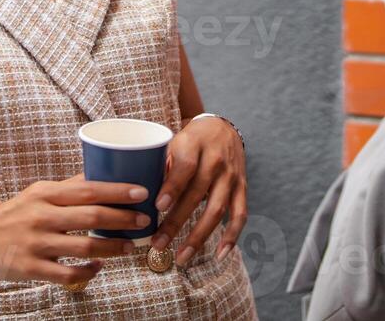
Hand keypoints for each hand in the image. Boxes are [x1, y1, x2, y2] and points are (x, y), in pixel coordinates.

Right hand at [0, 174, 147, 285]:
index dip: (117, 191)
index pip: (88, 189)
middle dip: (123, 220)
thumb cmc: (10, 214)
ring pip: (84, 247)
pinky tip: (99, 267)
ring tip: (129, 247)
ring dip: (112, 248)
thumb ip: (66, 189)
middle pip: (92, 216)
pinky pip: (67, 273)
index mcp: (44, 194)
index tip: (142, 192)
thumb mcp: (36, 194)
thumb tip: (100, 176)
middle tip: (144, 221)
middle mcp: (42, 216)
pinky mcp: (31, 268)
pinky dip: (88, 271)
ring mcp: (36, 243)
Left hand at [150, 116, 247, 266]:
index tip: (158, 207)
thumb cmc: (189, 140)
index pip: (185, 167)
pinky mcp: (242, 187)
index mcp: (194, 144)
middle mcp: (216, 160)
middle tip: (158, 243)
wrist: (221, 127)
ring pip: (217, 209)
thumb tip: (142, 198)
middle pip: (197, 194)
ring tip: (181, 256)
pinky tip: (219, 255)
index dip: (172, 187)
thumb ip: (161, 166)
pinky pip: (239, 215)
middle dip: (176, 222)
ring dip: (199, 236)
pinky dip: (231, 237)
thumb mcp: (173, 142)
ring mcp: (231, 176)